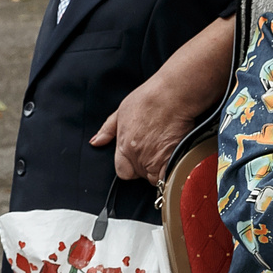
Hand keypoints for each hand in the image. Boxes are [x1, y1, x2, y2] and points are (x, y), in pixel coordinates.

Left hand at [91, 62, 217, 184]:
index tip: (139, 159)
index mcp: (124, 146)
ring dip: (161, 171)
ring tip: (167, 155)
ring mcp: (156, 158)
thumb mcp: (121, 111)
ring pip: (157, 178)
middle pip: (141, 175)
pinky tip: (177, 159)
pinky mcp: (173, 157)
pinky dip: (173, 171)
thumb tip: (95, 142)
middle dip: (147, 168)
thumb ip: (107, 130)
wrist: (172, 94)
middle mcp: (138, 156)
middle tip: (156, 152)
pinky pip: (171, 175)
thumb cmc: (148, 98)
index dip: (131, 167)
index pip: (123, 172)